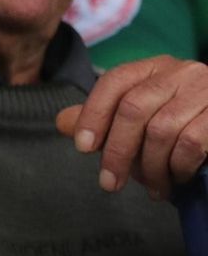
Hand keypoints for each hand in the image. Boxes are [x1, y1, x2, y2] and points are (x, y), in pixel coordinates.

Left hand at [56, 55, 207, 198]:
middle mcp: (180, 72)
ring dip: (150, 167)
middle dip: (117, 152)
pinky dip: (178, 166)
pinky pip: (191, 143)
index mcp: (152, 68)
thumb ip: (103, 116)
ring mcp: (205, 89)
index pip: (114, 82)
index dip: (94, 114)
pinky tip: (176, 178)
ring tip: (152, 187)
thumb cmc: (181, 119)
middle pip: (133, 108)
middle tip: (110, 184)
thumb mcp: (140, 113)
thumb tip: (62, 122)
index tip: (83, 147)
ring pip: (161, 129)